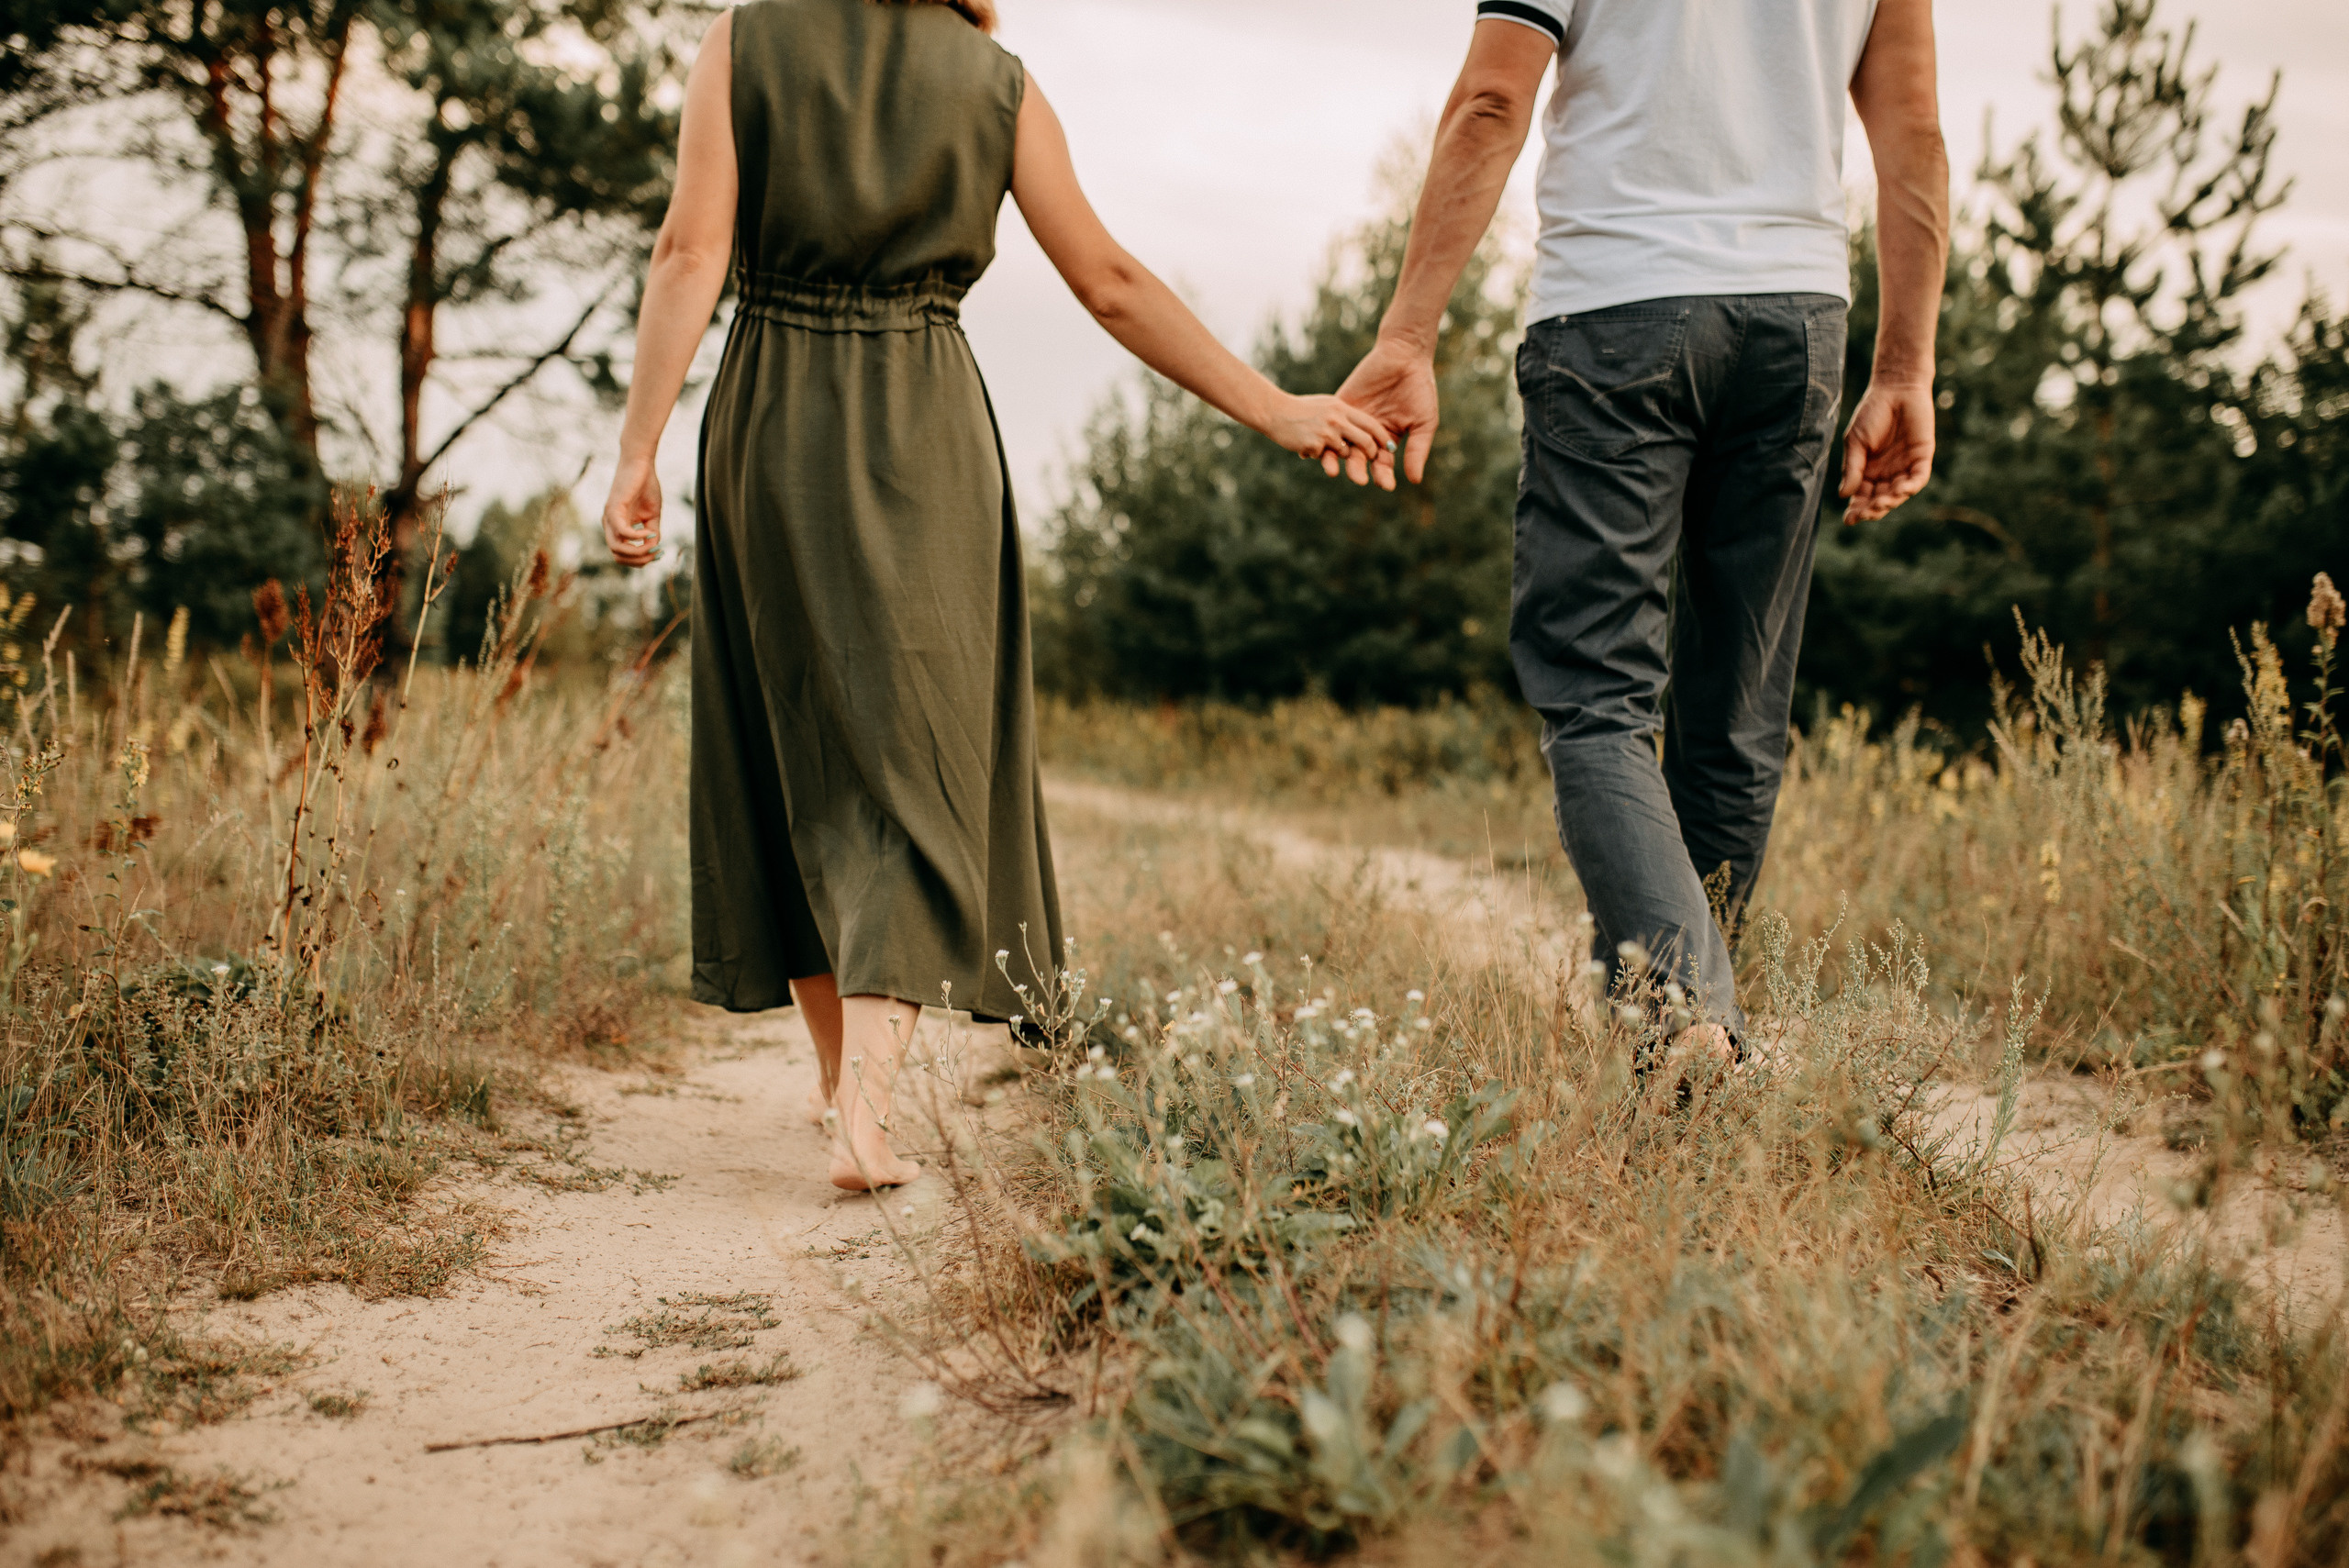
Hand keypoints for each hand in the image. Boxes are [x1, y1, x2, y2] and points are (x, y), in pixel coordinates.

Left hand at [602, 455, 662, 567]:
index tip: (658, 553)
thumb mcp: (652, 515)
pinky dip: (637, 537)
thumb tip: (654, 548)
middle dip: (639, 561)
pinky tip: (649, 532)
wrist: (640, 463)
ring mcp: (609, 517)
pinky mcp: (613, 508)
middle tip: (656, 554)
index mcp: (617, 526)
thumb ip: (652, 532)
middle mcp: (609, 524)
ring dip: (638, 552)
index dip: (640, 560)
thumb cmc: (646, 486)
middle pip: (617, 556)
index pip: (622, 554)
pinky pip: (622, 532)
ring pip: (617, 548)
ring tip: (653, 545)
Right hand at [1261, 394, 1390, 475]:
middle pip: (1365, 440)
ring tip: (1319, 442)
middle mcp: (1337, 419)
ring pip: (1345, 452)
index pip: (1370, 423)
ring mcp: (1326, 432)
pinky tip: (1304, 444)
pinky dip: (1316, 454)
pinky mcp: (1315, 445)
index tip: (1389, 446)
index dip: (1382, 436)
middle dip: (1371, 452)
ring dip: (1336, 453)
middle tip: (1372, 458)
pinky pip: (1324, 457)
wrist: (1274, 411)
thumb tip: (1361, 427)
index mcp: (1341, 407)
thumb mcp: (1326, 405)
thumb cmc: (1300, 408)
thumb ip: (1343, 414)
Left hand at [1334, 335, 1440, 489]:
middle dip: (1359, 470)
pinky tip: (1316, 448)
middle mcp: (1367, 434)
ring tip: (1333, 471)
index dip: (1384, 476)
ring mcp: (1352, 421)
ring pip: (1341, 445)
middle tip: (1358, 480)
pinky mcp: (1340, 406)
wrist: (1404, 356)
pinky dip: (1322, 436)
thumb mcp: (1422, 422)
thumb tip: (1414, 480)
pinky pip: (1330, 425)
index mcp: (1388, 440)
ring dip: (1337, 459)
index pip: (1383, 465)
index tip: (1386, 486)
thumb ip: (1416, 450)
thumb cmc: (1419, 389)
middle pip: (1359, 458)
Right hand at [1839, 382, 1934, 522]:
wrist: (1896, 389)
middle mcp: (1886, 473)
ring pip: (1898, 493)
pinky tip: (1900, 491)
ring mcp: (1904, 467)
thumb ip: (1852, 467)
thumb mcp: (1855, 442)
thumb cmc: (1872, 413)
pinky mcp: (1921, 458)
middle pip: (1879, 499)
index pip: (1861, 496)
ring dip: (1890, 502)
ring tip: (1880, 505)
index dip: (1856, 509)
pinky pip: (1917, 479)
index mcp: (1867, 471)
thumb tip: (1844, 495)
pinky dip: (1909, 487)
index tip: (1848, 520)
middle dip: (1872, 510)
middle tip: (1865, 514)